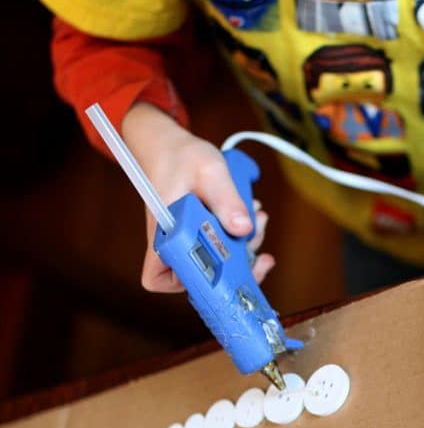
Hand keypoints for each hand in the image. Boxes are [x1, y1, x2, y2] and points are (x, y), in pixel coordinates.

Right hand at [121, 103, 274, 291]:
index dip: (188, 284)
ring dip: (244, 248)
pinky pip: (221, 243)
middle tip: (260, 253)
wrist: (169, 144)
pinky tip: (252, 214)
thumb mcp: (209, 171)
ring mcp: (187, 238)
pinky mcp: (200, 230)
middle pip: (198, 277)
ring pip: (216, 261)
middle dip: (235, 269)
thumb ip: (226, 200)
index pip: (158, 278)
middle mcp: (173, 241)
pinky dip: (240, 234)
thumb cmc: (180, 156)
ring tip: (259, 220)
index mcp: (165, 232)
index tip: (223, 271)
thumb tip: (244, 230)